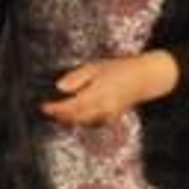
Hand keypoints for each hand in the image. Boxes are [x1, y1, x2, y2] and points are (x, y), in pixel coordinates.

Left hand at [40, 52, 180, 125]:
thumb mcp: (96, 67)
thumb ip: (77, 77)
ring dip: (69, 119)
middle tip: (48, 110)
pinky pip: (93, 122)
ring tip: (58, 112)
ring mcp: (108, 115)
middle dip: (60, 116)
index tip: (44, 107)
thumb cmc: (120, 69)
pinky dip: (81, 119)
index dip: (55, 109)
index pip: (71, 106)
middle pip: (76, 118)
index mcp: (97, 94)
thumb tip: (60, 87)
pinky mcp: (112, 118)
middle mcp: (102, 108)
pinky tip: (75, 114)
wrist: (144, 78)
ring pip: (83, 122)